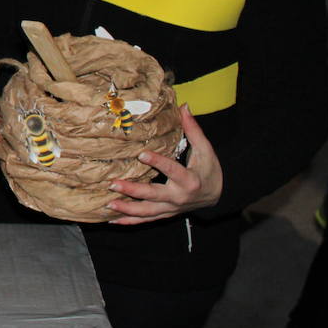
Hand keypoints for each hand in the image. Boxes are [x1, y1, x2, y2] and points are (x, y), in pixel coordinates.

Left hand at [106, 105, 222, 224]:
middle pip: (153, 195)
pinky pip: (145, 220)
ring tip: (108, 203)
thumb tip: (184, 106)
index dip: (157, 163)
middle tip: (113, 184)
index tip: (141, 155)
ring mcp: (171, 208)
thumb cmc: (209, 170)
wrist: (219, 196)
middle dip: (133, 191)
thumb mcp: (206, 150)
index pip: (172, 170)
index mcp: (190, 180)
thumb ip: (193, 130)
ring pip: (147, 212)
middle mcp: (179, 197)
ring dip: (127, 209)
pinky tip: (112, 219)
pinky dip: (129, 221)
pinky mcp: (165, 214)